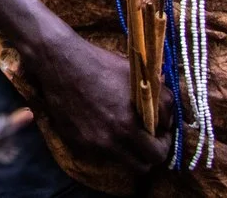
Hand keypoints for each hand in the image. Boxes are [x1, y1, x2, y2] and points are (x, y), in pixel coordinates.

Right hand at [18, 32, 168, 186]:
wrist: (58, 62)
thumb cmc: (99, 64)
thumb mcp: (136, 75)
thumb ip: (160, 98)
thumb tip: (168, 117)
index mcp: (129, 124)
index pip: (159, 152)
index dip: (163, 142)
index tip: (159, 133)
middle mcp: (112, 140)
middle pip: (143, 165)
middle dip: (149, 152)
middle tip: (147, 138)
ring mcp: (93, 144)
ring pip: (122, 162)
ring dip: (129, 151)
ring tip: (126, 133)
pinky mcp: (77, 142)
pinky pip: (100, 154)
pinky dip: (107, 145)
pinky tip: (103, 125)